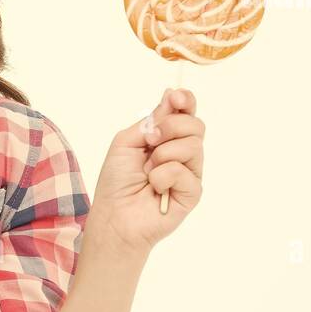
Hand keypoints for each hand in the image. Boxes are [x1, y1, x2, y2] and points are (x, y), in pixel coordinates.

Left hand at [89, 88, 204, 254]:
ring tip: (148, 171)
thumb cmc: (117, 180)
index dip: (185, 101)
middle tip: (150, 141)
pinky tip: (155, 187)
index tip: (175, 97)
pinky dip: (163, 176)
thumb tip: (170, 96)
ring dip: (163, 154)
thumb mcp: (126, 141)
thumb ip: (150, 121)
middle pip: (196, 125)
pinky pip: (185, 172)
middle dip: (171, 126)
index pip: (186, 113)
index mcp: (167, 138)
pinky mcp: (193, 192)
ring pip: (193, 146)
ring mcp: (190, 172)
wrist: (114, 214)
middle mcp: (182, 153)